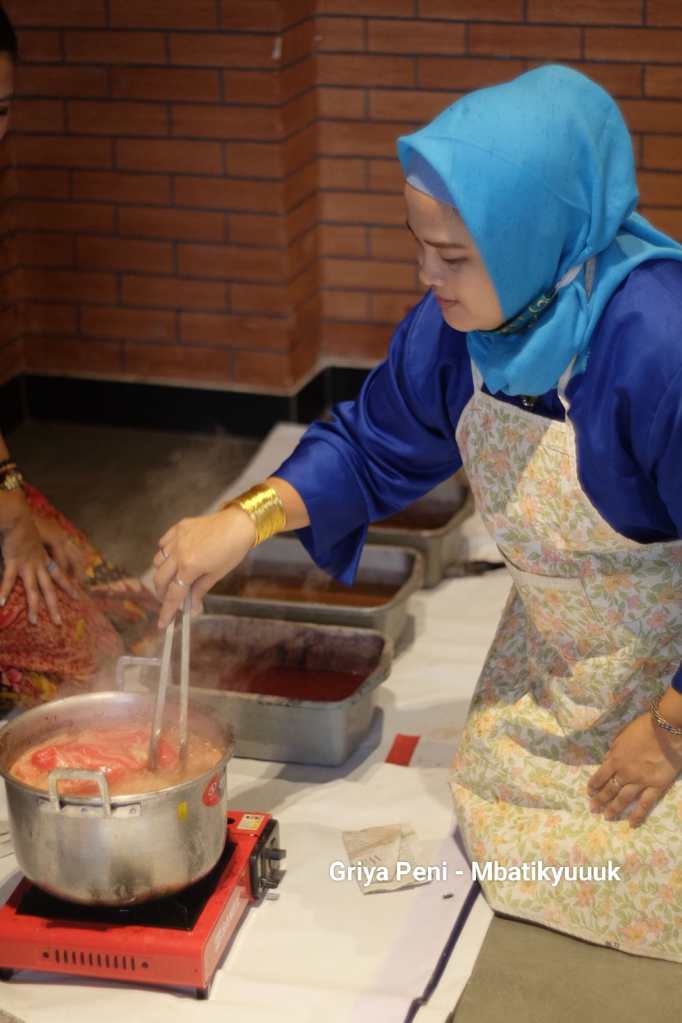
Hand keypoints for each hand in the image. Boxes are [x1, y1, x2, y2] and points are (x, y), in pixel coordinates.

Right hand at [0, 491, 78, 624]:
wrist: (18, 517)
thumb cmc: (24, 525)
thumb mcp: (33, 539)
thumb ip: (33, 550)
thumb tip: (34, 555)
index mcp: (44, 558)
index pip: (60, 575)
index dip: (68, 586)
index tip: (78, 596)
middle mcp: (39, 564)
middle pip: (49, 589)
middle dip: (54, 607)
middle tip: (59, 622)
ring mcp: (27, 565)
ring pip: (32, 590)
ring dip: (33, 607)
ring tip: (33, 622)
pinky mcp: (13, 562)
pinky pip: (9, 579)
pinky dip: (4, 591)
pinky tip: (1, 602)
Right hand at [153, 506, 255, 628]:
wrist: (238, 524)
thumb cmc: (232, 551)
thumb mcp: (217, 574)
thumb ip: (199, 591)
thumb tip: (191, 609)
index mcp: (189, 567)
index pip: (173, 594)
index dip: (167, 611)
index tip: (162, 624)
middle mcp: (178, 553)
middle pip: (160, 579)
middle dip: (162, 593)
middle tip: (169, 600)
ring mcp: (176, 539)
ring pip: (157, 561)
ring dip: (162, 574)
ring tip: (173, 578)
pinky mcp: (177, 528)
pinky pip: (162, 544)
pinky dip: (164, 554)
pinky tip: (174, 558)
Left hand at [587, 711, 681, 827]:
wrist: (666, 730)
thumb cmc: (644, 728)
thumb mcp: (621, 736)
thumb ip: (614, 751)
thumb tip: (606, 761)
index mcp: (615, 759)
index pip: (600, 776)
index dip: (594, 785)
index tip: (589, 792)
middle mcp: (625, 773)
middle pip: (609, 789)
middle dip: (600, 800)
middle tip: (593, 809)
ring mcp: (640, 782)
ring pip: (624, 799)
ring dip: (614, 809)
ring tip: (606, 817)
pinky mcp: (656, 786)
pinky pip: (645, 804)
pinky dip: (638, 815)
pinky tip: (631, 823)